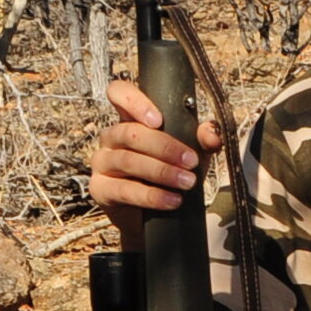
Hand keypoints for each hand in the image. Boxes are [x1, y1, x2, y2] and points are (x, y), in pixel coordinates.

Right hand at [91, 79, 221, 246]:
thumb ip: (202, 141)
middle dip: (165, 147)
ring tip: (187, 182)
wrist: (157, 217)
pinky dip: (152, 196)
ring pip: (128, 160)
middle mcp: (111, 137)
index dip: (134, 101)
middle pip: (130, 132)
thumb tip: (211, 134)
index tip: (158, 119)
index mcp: (130, 120)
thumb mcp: (191, 155)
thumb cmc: (170, 176)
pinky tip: (172, 200)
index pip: (118, 93)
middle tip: (191, 162)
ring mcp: (102, 162)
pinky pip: (124, 190)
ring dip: (162, 172)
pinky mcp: (100, 189)